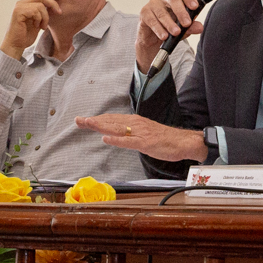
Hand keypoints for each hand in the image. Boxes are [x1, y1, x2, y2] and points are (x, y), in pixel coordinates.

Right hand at [1, 0, 65, 59]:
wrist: (16, 45)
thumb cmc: (26, 35)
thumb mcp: (38, 21)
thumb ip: (43, 11)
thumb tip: (55, 4)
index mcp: (26, 3)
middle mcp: (21, 3)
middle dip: (53, 3)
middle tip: (59, 12)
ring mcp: (19, 6)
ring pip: (40, 5)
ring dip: (45, 17)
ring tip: (42, 27)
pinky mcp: (18, 12)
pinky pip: (35, 11)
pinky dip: (39, 19)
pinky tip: (36, 27)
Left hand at [79, 113, 211, 164]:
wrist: (184, 142)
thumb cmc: (165, 139)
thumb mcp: (145, 134)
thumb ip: (131, 133)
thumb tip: (117, 134)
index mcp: (135, 122)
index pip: (112, 120)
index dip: (97, 120)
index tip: (83, 120)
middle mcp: (136, 124)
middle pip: (111, 121)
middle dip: (94, 121)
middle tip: (78, 120)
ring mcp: (140, 133)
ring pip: (117, 128)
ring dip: (101, 125)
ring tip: (88, 123)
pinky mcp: (146, 143)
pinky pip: (129, 141)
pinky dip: (116, 139)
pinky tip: (106, 138)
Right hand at [135, 0, 203, 71]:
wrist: (153, 39)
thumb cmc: (170, 28)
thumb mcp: (183, 29)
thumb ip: (191, 27)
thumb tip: (200, 27)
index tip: (195, 7)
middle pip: (173, 0)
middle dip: (181, 12)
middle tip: (187, 24)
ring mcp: (153, 4)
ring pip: (162, 12)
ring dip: (170, 23)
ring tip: (176, 33)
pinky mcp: (144, 12)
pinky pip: (152, 20)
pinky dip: (158, 29)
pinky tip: (164, 36)